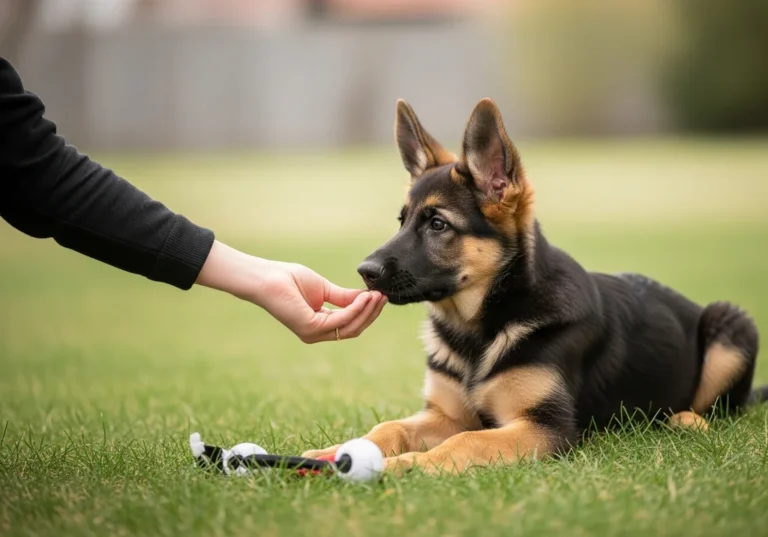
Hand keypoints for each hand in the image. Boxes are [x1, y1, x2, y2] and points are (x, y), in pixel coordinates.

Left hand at [196, 241, 386, 342]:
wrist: (267, 277)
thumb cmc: (290, 279)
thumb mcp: (325, 288)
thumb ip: (345, 297)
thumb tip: (367, 297)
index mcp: (319, 325)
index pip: (350, 324)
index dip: (367, 311)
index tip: (381, 296)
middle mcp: (317, 334)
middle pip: (354, 328)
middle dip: (371, 313)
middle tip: (384, 296)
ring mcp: (313, 334)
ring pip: (350, 327)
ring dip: (367, 311)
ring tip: (378, 295)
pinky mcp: (310, 328)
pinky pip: (341, 320)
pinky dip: (356, 308)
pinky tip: (364, 296)